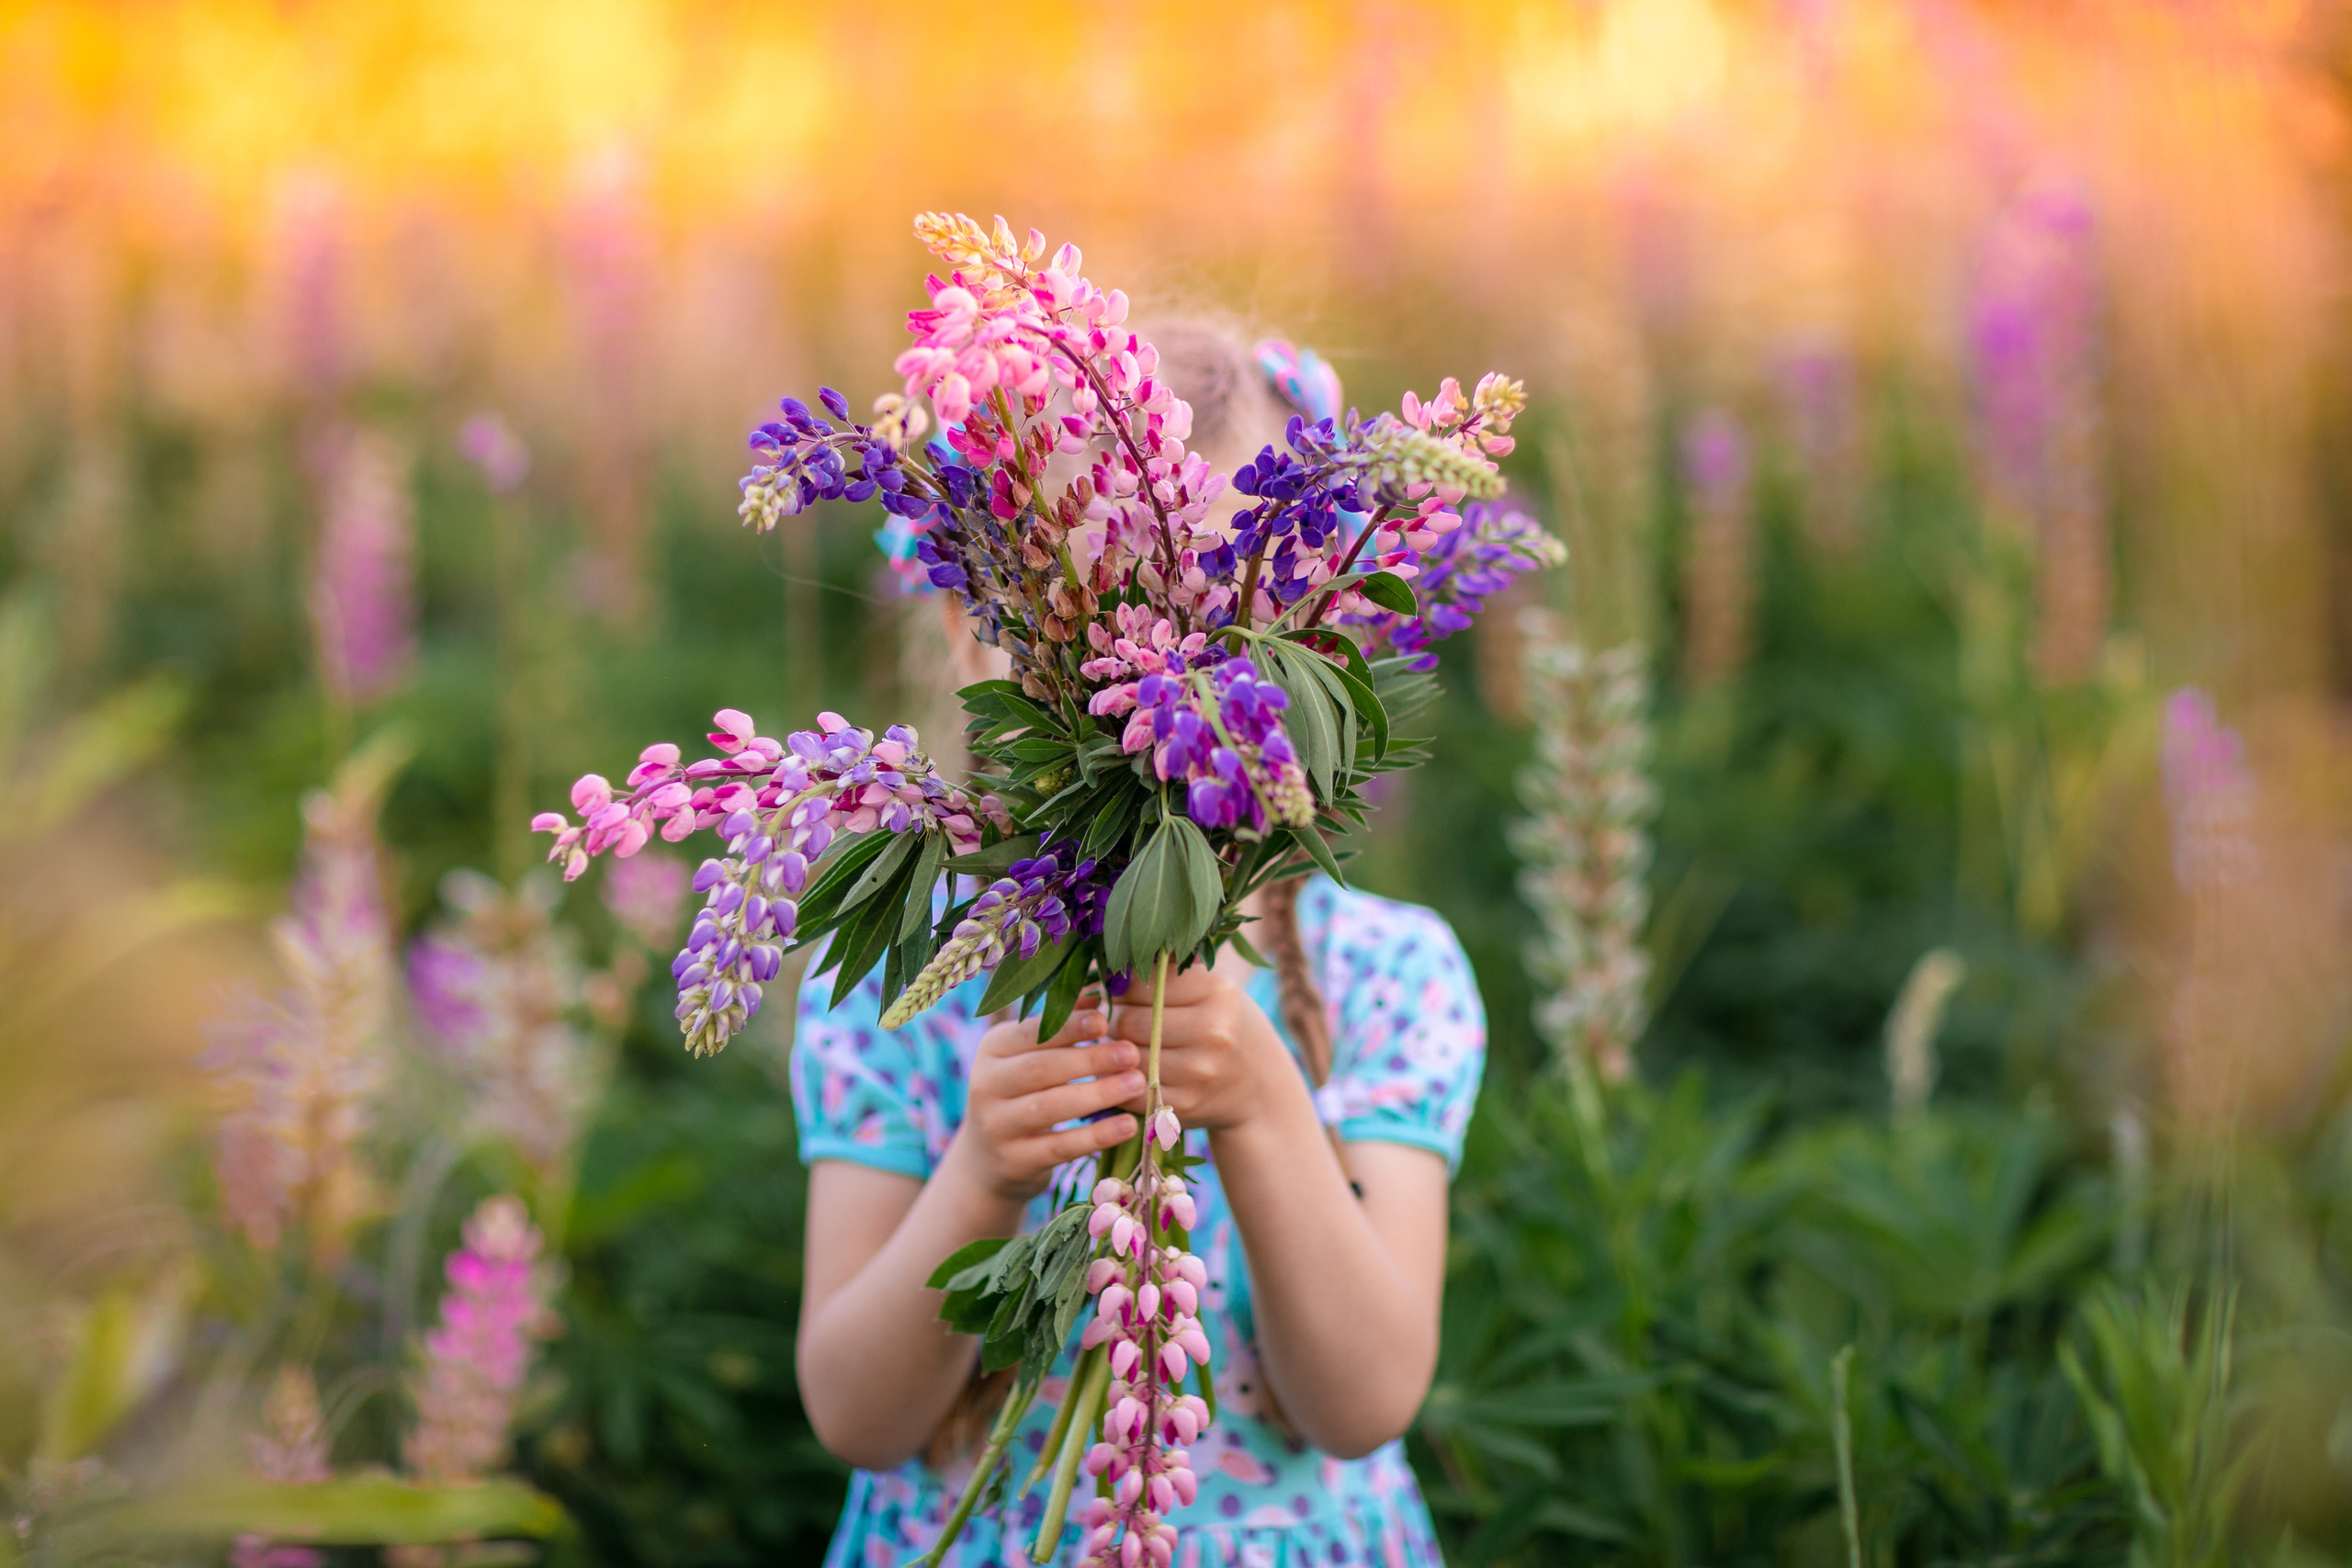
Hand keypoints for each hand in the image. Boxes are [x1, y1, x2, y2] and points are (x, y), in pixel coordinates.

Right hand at [947, 1006, 1143, 1201]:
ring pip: (1050, 1108)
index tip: (1105, 1021)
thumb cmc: (1022, 1093)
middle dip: (1090, 1060)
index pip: (1030, 1033)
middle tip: (1131, 1053)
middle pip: (1041, 1069)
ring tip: (1136, 1083)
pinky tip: (1127, 1125)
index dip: (1068, 1027)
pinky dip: (1096, 1136)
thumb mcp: (1030, 1057)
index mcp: (992, 1049)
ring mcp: (997, 1126)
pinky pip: (1060, 1147)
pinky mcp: (1014, 1161)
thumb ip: (1059, 1027)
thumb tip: (1098, 995)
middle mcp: (986, 1085)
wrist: (988, 1160)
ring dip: (1098, 1094)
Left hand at [1109, 962, 1292, 1134]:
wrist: (1256, 1083)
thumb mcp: (1209, 987)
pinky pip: (1132, 1090)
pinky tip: (1128, 1068)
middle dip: (1113, 1019)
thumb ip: (1166, 972)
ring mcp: (1200, 1072)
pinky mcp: (1186, 1104)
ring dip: (1114, 1050)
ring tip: (1120, 1040)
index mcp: (1217, 991)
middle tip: (1113, 1017)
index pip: (1141, 984)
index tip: (1117, 990)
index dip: (1120, 988)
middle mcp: (1213, 1031)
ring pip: (1128, 1056)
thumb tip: (1107, 970)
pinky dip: (1122, 1079)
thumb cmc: (1222, 1023)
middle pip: (1129, 1021)